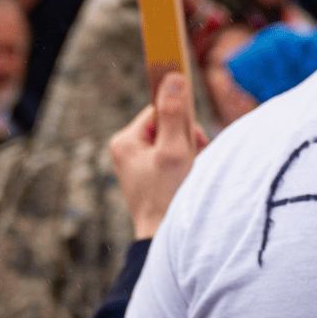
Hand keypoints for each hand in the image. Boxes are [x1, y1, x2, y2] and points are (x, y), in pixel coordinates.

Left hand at [111, 72, 207, 240]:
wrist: (165, 240)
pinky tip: (187, 181)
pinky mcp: (149, 177)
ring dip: (188, 154)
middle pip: (167, 126)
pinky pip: (171, 159)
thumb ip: (174, 114)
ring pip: (172, 143)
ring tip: (189, 174)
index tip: (191, 136)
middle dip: (186, 141)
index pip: (158, 109)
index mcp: (125, 142)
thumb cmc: (167, 197)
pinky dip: (185, 166)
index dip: (179, 120)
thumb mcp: (174, 151)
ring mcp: (137, 165)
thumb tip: (173, 77)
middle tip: (191, 160)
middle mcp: (127, 151)